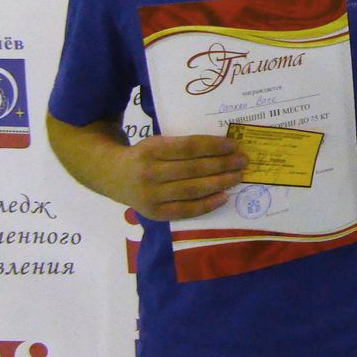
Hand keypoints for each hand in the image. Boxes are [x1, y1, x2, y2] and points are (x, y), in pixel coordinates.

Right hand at [117, 134, 246, 220]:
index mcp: (151, 149)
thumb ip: (182, 146)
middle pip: (193, 169)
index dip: (213, 146)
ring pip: (192, 190)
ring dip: (219, 183)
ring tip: (238, 177)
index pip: (189, 147)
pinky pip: (186, 210)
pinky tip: (224, 197)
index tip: (234, 145)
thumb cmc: (144, 156)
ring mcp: (151, 196)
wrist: (112, 176)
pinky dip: (207, 204)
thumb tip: (222, 149)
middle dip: (223, 164)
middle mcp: (150, 173)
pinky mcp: (155, 213)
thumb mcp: (156, 142)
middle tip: (243, 161)